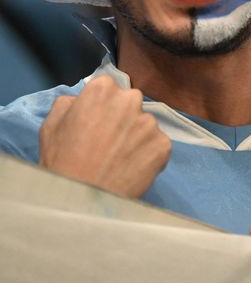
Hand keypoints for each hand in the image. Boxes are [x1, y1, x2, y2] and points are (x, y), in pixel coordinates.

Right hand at [38, 75, 170, 197]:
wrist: (80, 199)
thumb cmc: (61, 163)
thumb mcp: (51, 126)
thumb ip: (68, 103)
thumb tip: (79, 99)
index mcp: (102, 90)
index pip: (109, 87)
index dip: (102, 105)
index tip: (97, 121)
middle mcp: (130, 100)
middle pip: (130, 103)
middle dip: (122, 118)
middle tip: (107, 142)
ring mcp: (149, 123)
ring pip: (145, 125)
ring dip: (136, 137)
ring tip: (117, 159)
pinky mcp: (163, 145)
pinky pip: (157, 145)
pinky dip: (147, 155)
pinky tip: (130, 168)